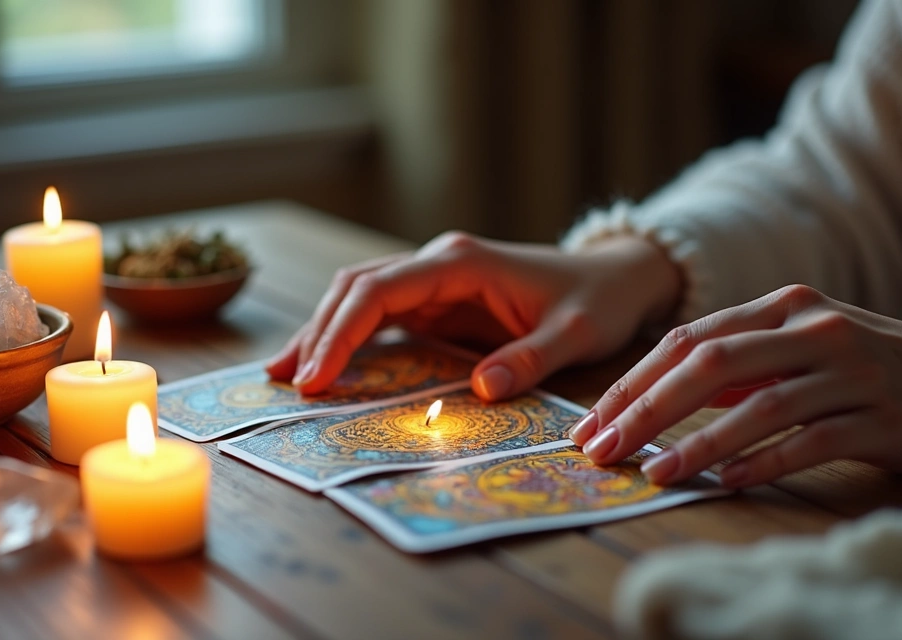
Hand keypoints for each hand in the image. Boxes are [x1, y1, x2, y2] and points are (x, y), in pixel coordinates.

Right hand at [267, 232, 680, 399]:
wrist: (617, 278)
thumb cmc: (598, 302)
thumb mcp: (576, 335)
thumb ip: (530, 359)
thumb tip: (480, 390)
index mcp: (461, 262)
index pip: (380, 290)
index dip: (342, 331)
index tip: (318, 376)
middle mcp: (438, 263)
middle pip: (356, 288)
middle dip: (318, 332)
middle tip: (288, 384)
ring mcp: (434, 280)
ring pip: (359, 296)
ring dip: (323, 332)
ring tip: (284, 375)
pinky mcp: (438, 301)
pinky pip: (380, 315)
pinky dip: (348, 337)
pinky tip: (324, 366)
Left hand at [568, 285, 901, 486]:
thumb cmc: (876, 366)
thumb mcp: (805, 346)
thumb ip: (742, 360)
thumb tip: (663, 394)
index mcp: (785, 305)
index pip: (688, 339)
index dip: (634, 382)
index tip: (592, 422)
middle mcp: (814, 329)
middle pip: (711, 364)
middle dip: (647, 409)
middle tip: (603, 449)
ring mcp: (851, 372)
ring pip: (759, 406)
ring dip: (698, 442)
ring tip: (655, 473)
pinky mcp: (882, 418)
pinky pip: (810, 441)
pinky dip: (763, 462)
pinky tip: (726, 482)